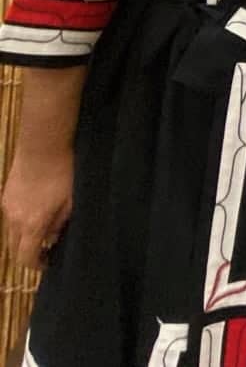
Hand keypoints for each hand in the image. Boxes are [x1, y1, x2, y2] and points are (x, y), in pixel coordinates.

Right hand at [3, 146, 73, 270]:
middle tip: (45, 250)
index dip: (36, 265)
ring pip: (10, 234)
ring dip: (23, 238)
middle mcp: (15, 221)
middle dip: (28, 254)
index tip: (48, 263)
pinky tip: (34, 212)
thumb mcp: (70, 203)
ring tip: (42, 229)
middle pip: (14, 249)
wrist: (42, 147)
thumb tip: (52, 237)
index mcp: (32, 225)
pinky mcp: (4, 197)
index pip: (26, 257)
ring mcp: (6, 208)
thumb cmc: (63, 174)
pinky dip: (19, 223)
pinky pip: (9, 218)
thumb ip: (60, 224)